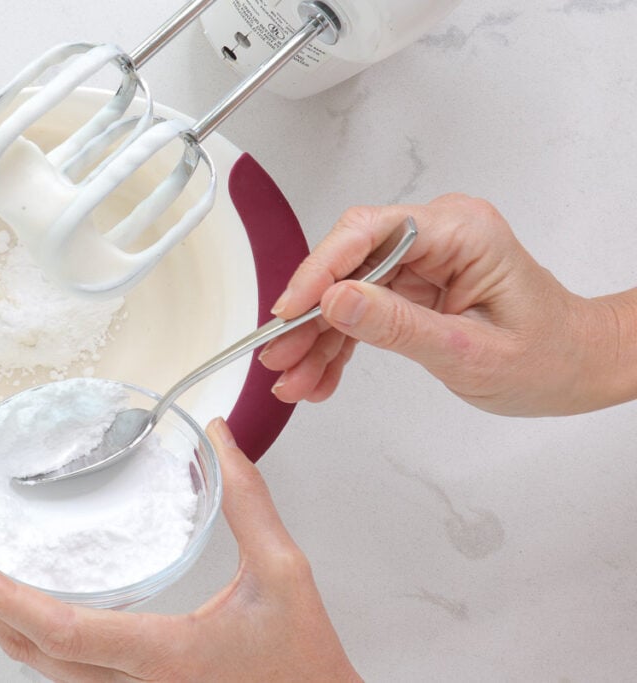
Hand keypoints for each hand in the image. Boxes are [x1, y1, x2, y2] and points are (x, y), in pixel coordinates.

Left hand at [0, 419, 360, 682]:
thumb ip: (249, 501)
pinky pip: (66, 672)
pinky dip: (32, 636)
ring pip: (42, 668)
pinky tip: (23, 604)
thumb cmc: (303, 660)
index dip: (4, 599)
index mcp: (167, 656)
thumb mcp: (283, 573)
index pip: (66, 632)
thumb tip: (220, 437)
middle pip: (32, 653)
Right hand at [261, 193, 635, 415]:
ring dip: (317, 337)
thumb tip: (335, 301)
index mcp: (461, 232)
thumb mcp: (468, 352)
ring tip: (295, 378)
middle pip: (347, 262)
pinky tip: (320, 373)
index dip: (319, 270)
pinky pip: (362, 309)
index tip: (290, 309)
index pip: (368, 232)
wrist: (576, 366)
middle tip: (280, 355)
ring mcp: (423, 261)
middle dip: (309, 314)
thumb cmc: (548, 356)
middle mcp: (437, 236)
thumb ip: (397, 326)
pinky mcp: (412, 286)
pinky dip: (338, 343)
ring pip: (346, 290)